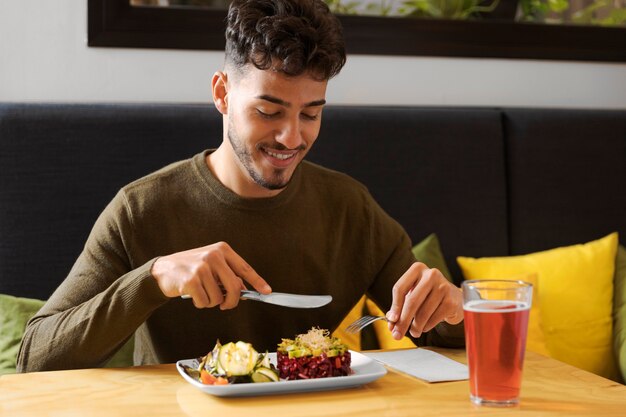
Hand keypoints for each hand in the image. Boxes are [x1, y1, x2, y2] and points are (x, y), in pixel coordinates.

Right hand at [151, 242, 270, 309]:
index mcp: (222, 249)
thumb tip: (244, 291)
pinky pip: (205, 302)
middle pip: (235, 287)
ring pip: (219, 298)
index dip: (257, 281)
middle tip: (225, 305)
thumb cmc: (191, 268)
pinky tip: (192, 294)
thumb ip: (228, 275)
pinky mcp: (191, 280)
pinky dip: (200, 303)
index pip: (245, 268)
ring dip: (211, 302)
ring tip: (201, 292)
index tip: (267, 291)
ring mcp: (202, 267)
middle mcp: (214, 256)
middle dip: (231, 301)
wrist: (163, 270)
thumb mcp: (211, 266)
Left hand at [386, 262, 462, 339]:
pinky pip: (433, 319)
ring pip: (423, 312)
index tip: (391, 320)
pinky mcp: (451, 301)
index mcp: (417, 269)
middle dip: (403, 321)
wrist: (454, 298)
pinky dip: (426, 326)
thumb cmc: (428, 296)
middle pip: (411, 301)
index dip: (394, 306)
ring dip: (415, 327)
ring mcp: (443, 287)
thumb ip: (400, 308)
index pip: (400, 288)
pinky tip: (425, 327)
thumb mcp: (413, 296)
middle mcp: (431, 274)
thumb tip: (391, 325)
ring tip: (413, 333)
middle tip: (397, 335)